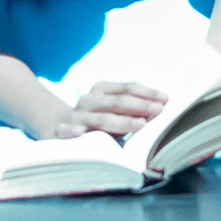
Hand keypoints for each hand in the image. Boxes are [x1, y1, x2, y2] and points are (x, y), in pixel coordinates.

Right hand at [32, 80, 169, 140]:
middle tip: (159, 111)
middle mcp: (89, 100)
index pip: (127, 88)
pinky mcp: (60, 131)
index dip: (147, 93)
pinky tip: (79, 132)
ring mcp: (75, 116)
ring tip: (139, 124)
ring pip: (100, 119)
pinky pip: (65, 131)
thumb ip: (131, 109)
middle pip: (117, 102)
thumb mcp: (111, 109)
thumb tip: (161, 109)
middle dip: (140, 106)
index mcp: (101, 90)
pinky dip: (71, 131)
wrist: (54, 123)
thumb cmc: (94, 119)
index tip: (166, 99)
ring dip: (121, 122)